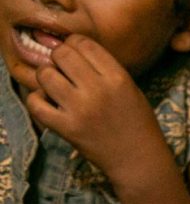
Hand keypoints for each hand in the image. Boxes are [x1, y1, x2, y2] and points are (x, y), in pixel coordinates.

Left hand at [25, 35, 162, 176]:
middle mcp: (98, 90)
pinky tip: (49, 103)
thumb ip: (105, 68)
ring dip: (47, 77)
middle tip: (64, 71)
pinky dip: (37, 100)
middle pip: (61, 54)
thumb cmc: (138, 124)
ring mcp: (81, 109)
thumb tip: (73, 50)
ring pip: (45, 74)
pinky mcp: (67, 128)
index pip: (82, 42)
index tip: (75, 56)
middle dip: (59, 59)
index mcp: (118, 78)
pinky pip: (36, 103)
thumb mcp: (131, 89)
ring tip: (56, 87)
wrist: (140, 161)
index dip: (74, 45)